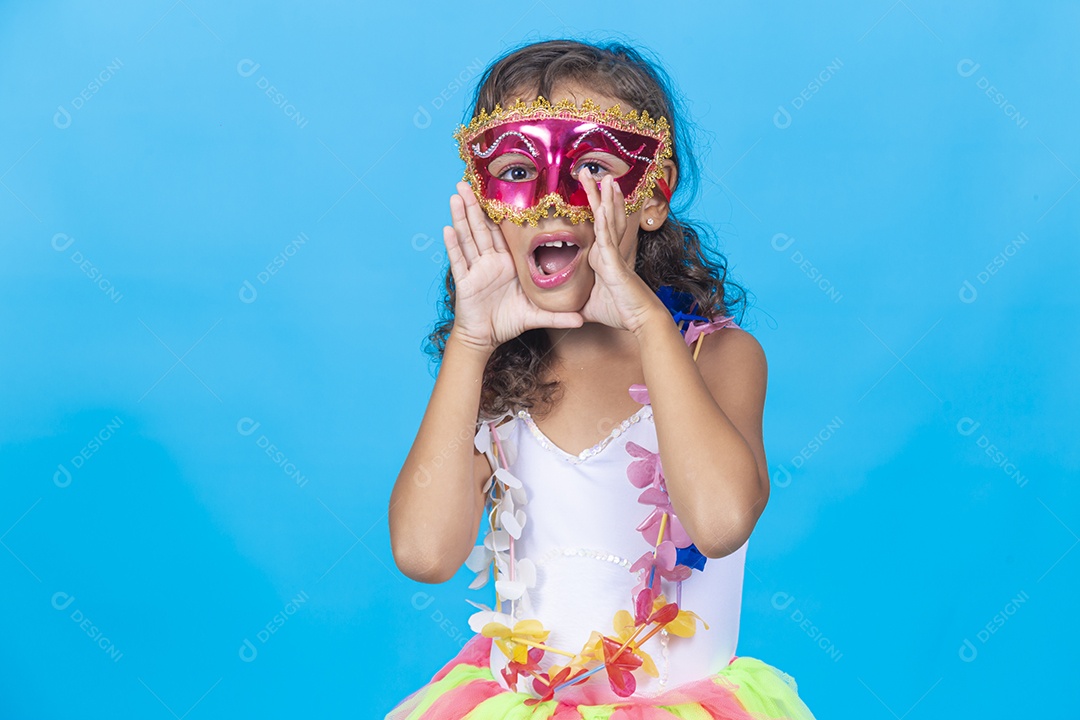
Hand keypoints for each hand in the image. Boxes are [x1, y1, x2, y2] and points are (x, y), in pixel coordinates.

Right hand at [443, 182, 582, 353]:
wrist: (486, 339)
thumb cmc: (508, 322)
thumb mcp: (536, 315)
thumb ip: (558, 315)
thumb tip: (583, 319)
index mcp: (507, 263)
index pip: (503, 232)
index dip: (500, 212)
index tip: (499, 191)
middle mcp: (490, 262)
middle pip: (481, 228)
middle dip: (474, 205)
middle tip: (469, 181)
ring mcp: (476, 270)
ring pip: (468, 237)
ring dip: (461, 216)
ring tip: (456, 195)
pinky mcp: (465, 282)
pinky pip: (458, 260)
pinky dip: (452, 245)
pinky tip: (447, 228)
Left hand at [577, 170, 664, 334]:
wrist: (641, 321)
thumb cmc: (620, 311)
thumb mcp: (589, 305)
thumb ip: (576, 302)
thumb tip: (561, 308)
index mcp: (601, 256)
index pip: (595, 224)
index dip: (592, 205)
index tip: (584, 187)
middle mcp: (608, 251)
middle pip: (603, 215)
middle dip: (595, 192)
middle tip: (586, 170)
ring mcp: (613, 255)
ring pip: (608, 221)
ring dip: (604, 198)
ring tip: (603, 176)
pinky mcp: (616, 265)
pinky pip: (607, 241)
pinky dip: (603, 224)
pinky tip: (600, 208)